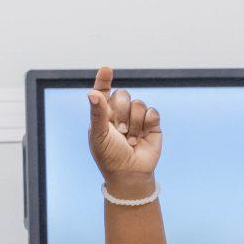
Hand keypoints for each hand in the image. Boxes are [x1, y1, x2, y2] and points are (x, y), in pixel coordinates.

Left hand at [86, 67, 162, 186]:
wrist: (130, 173)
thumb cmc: (110, 156)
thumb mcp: (99, 135)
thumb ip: (97, 113)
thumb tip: (92, 92)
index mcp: (103, 113)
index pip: (103, 91)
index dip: (104, 79)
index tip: (106, 69)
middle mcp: (119, 112)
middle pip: (123, 94)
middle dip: (121, 112)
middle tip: (119, 130)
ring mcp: (136, 117)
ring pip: (138, 103)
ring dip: (134, 123)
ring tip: (130, 139)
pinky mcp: (152, 123)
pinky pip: (152, 111)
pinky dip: (147, 123)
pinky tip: (142, 136)